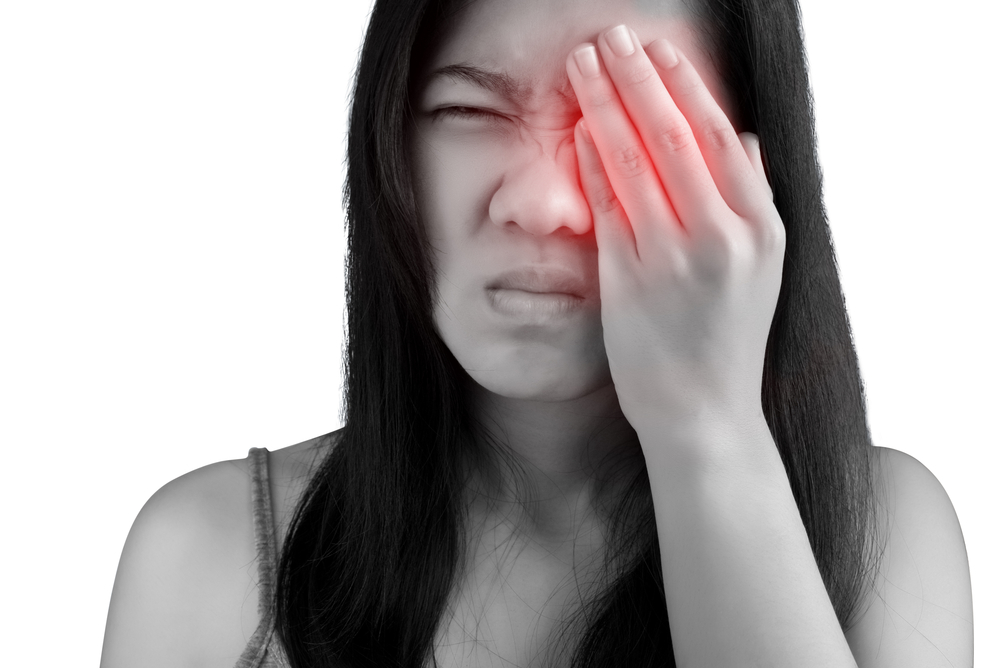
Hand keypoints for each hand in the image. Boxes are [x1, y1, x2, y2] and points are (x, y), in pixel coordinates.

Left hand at [565, 25, 783, 442]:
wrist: (704, 414)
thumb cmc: (727, 339)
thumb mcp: (763, 268)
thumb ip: (752, 199)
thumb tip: (741, 138)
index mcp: (762, 228)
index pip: (719, 137)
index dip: (683, 86)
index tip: (657, 49)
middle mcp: (722, 237)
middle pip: (673, 137)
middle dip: (637, 79)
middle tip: (611, 36)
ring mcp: (672, 259)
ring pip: (632, 163)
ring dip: (603, 106)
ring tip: (583, 66)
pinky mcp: (629, 281)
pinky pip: (607, 206)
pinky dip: (591, 163)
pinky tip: (579, 129)